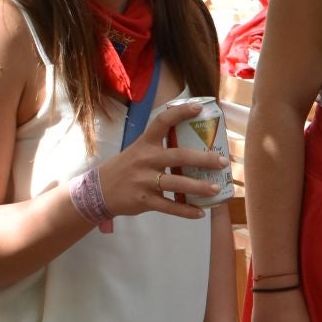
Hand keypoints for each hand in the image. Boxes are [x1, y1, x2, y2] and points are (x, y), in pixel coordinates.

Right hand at [97, 103, 226, 219]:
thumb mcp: (138, 151)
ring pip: (177, 183)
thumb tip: (194, 146)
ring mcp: (145, 181)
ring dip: (199, 187)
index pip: (162, 122)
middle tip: (222, 161)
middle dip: (204, 158)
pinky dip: (186, 211)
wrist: (99, 190)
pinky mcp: (144, 200)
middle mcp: (146, 159)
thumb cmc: (126, 168)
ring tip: (216, 189)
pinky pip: (169, 206)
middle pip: (179, 156)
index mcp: (145, 143)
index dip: (180, 113)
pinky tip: (200, 213)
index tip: (198, 108)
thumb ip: (160, 148)